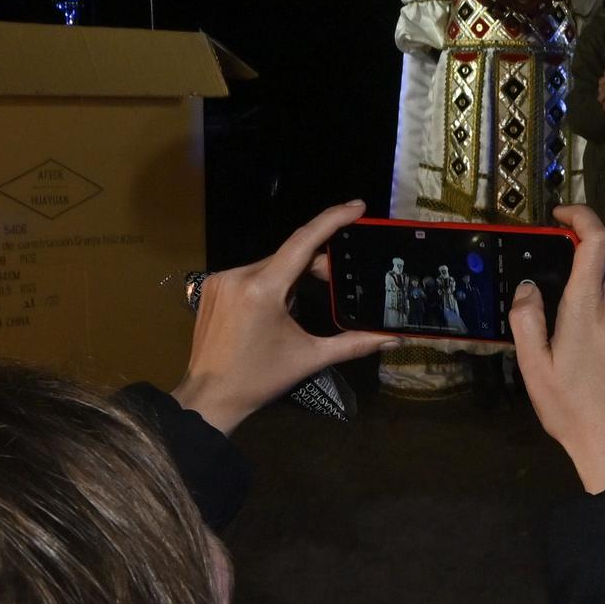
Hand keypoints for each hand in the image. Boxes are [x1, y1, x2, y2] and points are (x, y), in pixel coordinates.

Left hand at [170, 199, 395, 433]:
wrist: (210, 397)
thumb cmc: (260, 379)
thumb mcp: (310, 357)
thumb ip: (354, 344)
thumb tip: (394, 339)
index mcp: (263, 289)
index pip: (303, 242)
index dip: (332, 219)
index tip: (357, 206)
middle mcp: (238, 275)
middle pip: (289, 254)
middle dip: (317, 262)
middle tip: (339, 278)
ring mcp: (221, 279)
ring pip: (270, 264)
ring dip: (293, 273)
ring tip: (306, 298)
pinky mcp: (212, 286)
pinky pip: (251, 273)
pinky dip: (271, 281)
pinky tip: (277, 306)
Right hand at [508, 204, 604, 494]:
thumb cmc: (571, 409)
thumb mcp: (532, 366)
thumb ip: (526, 318)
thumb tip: (527, 287)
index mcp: (588, 307)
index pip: (596, 240)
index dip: (581, 216)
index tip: (560, 216)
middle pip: (593, 274)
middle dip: (567, 285)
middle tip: (544, 321)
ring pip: (604, 300)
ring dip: (582, 312)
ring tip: (565, 354)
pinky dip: (597, 328)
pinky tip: (586, 365)